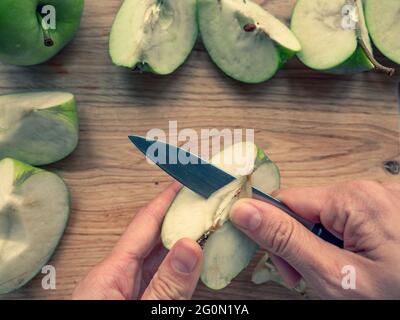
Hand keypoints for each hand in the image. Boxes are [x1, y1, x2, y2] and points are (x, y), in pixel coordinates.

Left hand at [72, 183, 202, 299]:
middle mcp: (114, 275)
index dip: (166, 199)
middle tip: (203, 202)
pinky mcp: (131, 297)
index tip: (184, 181)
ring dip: (180, 240)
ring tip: (204, 226)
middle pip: (151, 236)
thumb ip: (165, 285)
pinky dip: (176, 264)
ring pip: (156, 255)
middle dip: (178, 217)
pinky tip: (192, 259)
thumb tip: (190, 247)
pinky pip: (157, 272)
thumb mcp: (141, 310)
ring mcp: (123, 287)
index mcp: (108, 274)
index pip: (143, 223)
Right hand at [230, 180, 399, 298]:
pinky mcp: (387, 212)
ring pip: (325, 217)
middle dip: (300, 243)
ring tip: (338, 275)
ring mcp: (381, 200)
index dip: (274, 233)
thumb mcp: (334, 275)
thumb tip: (243, 210)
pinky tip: (355, 265)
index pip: (285, 201)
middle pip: (306, 209)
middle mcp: (368, 189)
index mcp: (353, 197)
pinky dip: (341, 244)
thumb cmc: (394, 297)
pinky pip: (348, 220)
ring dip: (321, 246)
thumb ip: (286, 239)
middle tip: (311, 278)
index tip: (286, 266)